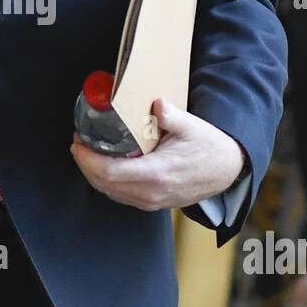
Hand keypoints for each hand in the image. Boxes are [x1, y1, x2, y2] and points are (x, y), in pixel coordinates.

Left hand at [70, 97, 246, 211]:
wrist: (228, 171)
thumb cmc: (209, 147)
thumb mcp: (192, 126)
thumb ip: (171, 115)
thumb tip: (156, 103)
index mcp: (157, 173)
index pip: (109, 172)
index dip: (87, 159)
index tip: (78, 143)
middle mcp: (151, 193)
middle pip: (104, 184)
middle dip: (85, 164)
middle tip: (78, 143)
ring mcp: (152, 202)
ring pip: (110, 192)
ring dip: (93, 174)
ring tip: (86, 152)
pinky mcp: (153, 204)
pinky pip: (121, 196)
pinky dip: (106, 182)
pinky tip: (103, 166)